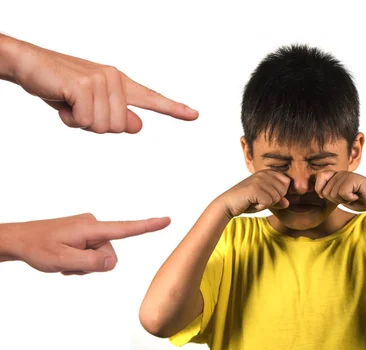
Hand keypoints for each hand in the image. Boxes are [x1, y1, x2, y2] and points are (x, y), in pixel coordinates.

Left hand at [2, 213, 170, 274]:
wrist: (19, 240)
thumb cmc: (38, 248)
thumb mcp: (64, 260)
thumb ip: (91, 263)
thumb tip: (113, 262)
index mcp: (91, 228)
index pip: (125, 228)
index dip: (148, 226)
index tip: (166, 220)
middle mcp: (93, 224)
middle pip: (109, 253)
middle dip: (93, 264)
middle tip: (69, 264)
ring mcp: (89, 228)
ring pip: (101, 255)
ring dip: (85, 263)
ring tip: (65, 261)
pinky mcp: (84, 232)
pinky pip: (92, 251)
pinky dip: (81, 259)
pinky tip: (66, 257)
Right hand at [5, 35, 197, 132]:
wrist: (29, 65)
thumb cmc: (60, 87)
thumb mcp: (92, 106)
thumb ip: (116, 115)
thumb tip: (138, 126)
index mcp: (120, 84)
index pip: (151, 98)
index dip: (174, 109)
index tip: (194, 115)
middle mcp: (115, 80)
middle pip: (120, 127)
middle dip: (95, 126)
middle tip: (78, 108)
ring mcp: (101, 81)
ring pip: (103, 126)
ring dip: (81, 122)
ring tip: (69, 103)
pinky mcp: (85, 85)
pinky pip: (85, 120)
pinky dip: (70, 118)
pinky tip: (62, 101)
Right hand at [217, 170, 290, 217]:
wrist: (228, 204)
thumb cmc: (247, 201)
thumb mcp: (265, 200)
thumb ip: (277, 200)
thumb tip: (288, 203)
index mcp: (267, 172)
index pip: (287, 183)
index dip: (279, 193)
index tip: (266, 195)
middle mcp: (263, 173)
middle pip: (283, 191)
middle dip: (274, 200)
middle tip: (259, 199)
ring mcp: (259, 180)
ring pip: (276, 198)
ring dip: (266, 204)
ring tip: (254, 200)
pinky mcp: (254, 188)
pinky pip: (268, 202)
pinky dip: (261, 207)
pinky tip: (252, 203)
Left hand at [315, 171, 365, 211]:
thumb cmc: (360, 200)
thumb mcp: (341, 197)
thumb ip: (331, 193)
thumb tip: (319, 192)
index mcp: (336, 175)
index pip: (319, 178)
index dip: (320, 189)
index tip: (333, 197)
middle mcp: (341, 172)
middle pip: (325, 191)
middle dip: (336, 199)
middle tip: (348, 197)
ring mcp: (347, 174)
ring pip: (333, 193)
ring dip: (344, 200)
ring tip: (354, 195)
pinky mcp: (353, 178)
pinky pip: (342, 193)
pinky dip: (350, 198)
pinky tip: (358, 195)